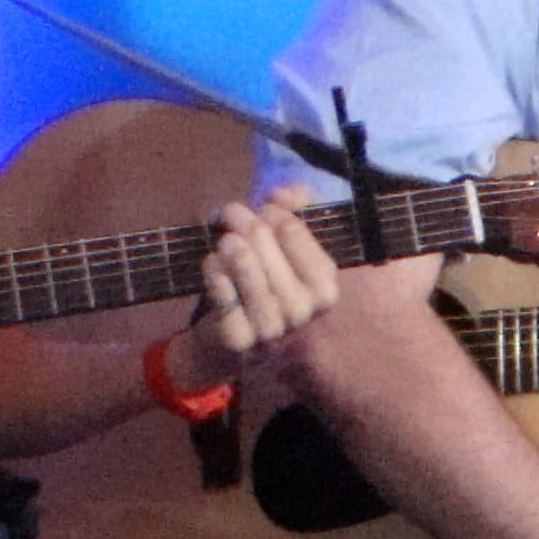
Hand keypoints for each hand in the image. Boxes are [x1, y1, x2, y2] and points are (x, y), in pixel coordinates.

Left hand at [188, 188, 341, 370]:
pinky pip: (220, 286)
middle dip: (240, 217)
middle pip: (261, 237)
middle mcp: (302, 310)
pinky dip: (212, 269)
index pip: (291, 227)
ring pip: (241, 260)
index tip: (259, 210)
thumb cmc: (269, 289)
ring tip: (224, 241)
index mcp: (325, 288)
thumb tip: (282, 193)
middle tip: (228, 214)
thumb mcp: (291, 252)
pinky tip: (214, 266)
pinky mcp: (239, 339)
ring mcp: (271, 328)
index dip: (269, 210)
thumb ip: (294, 213)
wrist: (243, 344)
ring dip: (226, 242)